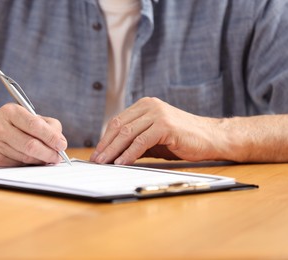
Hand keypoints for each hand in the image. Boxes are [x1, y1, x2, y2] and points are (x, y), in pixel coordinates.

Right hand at [0, 103, 66, 166]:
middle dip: (49, 153)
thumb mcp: (24, 116)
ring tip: (48, 159)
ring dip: (41, 160)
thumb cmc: (8, 124)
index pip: (35, 125)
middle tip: (58, 157)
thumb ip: (45, 125)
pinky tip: (33, 161)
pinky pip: (17, 166)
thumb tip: (60, 143)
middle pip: (31, 145)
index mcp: (10, 112)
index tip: (62, 145)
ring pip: (25, 158)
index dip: (51, 137)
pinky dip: (29, 165)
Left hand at [90, 97, 225, 164]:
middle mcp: (149, 106)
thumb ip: (135, 141)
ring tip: (104, 163)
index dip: (105, 138)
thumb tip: (113, 155)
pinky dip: (129, 154)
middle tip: (96, 160)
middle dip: (105, 145)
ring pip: (127, 133)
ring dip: (113, 151)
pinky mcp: (166, 126)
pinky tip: (121, 163)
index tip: (97, 153)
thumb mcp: (153, 139)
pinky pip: (141, 141)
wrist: (211, 138)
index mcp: (145, 105)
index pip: (118, 121)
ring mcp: (158, 114)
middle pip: (119, 126)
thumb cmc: (182, 139)